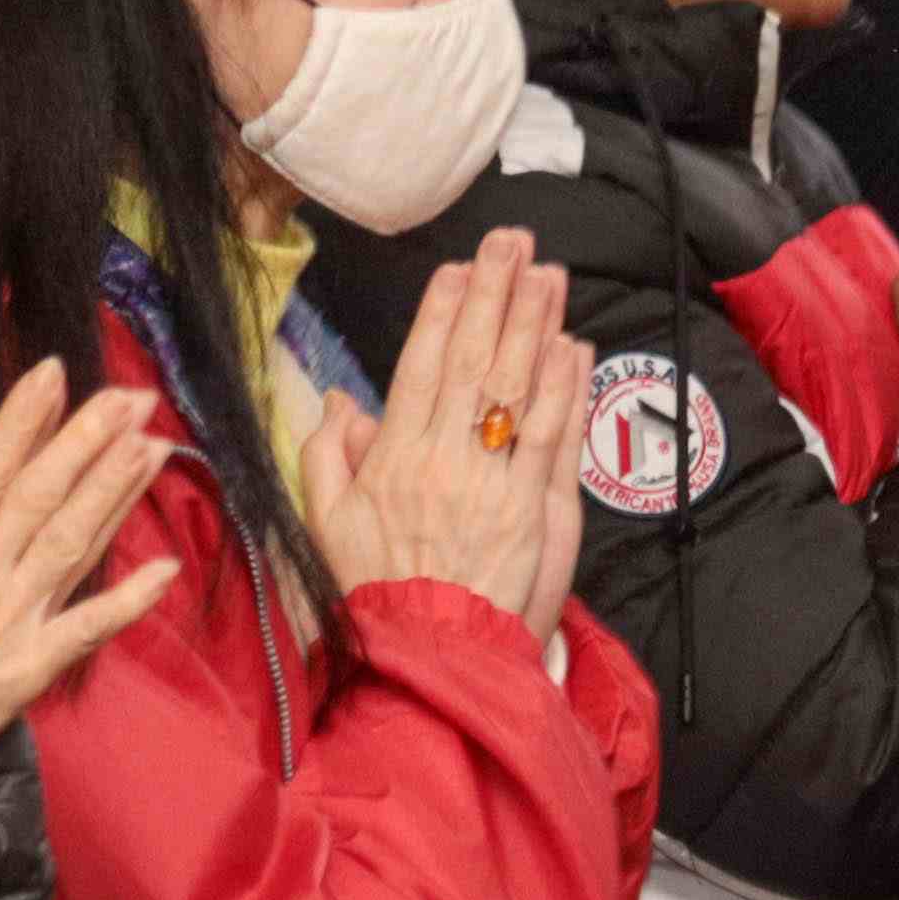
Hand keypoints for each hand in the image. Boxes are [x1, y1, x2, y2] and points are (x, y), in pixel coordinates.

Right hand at [0, 368, 178, 751]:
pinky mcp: (32, 665)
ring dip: (117, 494)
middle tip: (130, 395)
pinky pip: (88, 629)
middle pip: (42, 494)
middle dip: (88, 440)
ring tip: (154, 446)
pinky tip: (167, 568)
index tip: (53, 372)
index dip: (21, 418)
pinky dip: (130, 600)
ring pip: (73, 543)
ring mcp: (12, 619)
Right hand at [300, 233, 586, 620]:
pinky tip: (573, 346)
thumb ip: (325, 455)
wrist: (430, 657)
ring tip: (548, 273)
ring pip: (518, 388)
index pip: (420, 367)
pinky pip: (552, 436)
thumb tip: (339, 399)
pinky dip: (565, 387)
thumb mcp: (324, 524)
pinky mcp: (535, 509)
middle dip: (495, 295)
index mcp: (392, 459)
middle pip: (475, 361)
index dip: (442, 312)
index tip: (459, 268)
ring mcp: (493, 482)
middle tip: (513, 242)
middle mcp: (444, 460)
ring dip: (536, 324)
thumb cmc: (374, 591)